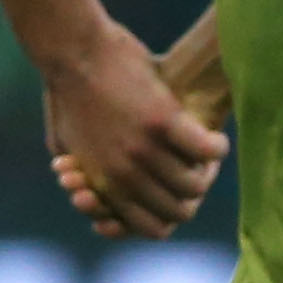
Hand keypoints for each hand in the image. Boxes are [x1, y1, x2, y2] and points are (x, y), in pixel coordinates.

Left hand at [42, 24, 227, 239]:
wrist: (71, 53)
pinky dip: (217, 147)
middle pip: (180, 211)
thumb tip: (97, 199)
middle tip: (191, 170)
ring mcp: (144, 150)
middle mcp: (125, 176)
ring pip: (195, 185)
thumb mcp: (65, 149)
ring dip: (206, 171)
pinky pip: (207, 150)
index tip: (168, 194)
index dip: (168, 216)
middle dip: (189, 194)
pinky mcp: (163, 121)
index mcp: (104, 186)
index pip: (153, 228)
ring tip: (205, 153)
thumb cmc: (66, 96)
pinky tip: (215, 136)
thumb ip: (86, 178)